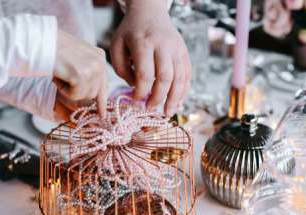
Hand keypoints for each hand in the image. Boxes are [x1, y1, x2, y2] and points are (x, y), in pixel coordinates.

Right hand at [53, 29, 107, 116]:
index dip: (101, 100)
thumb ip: (87, 71)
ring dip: (69, 90)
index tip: (101, 113)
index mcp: (99, 56)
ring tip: (61, 74)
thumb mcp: (77, 58)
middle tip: (64, 79)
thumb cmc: (54, 49)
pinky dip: (63, 90)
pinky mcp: (82, 75)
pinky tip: (59, 76)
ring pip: (85, 96)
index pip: (104, 84)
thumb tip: (93, 94)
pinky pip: (75, 95)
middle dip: (79, 92)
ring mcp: (92, 68)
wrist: (40, 41)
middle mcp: (99, 62)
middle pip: (95, 93)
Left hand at [110, 0, 190, 115]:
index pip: (145, 74)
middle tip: (150, 109)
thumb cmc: (130, 32)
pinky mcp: (184, 52)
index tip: (135, 100)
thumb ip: (121, 69)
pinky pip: (187, 75)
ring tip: (167, 113)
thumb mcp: (117, 46)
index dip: (140, 92)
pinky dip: (183, 91)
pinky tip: (177, 102)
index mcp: (143, 43)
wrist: (150, 12)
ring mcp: (177, 49)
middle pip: (165, 78)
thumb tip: (136, 88)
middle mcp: (163, 45)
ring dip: (174, 99)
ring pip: (180, 78)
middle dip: (158, 98)